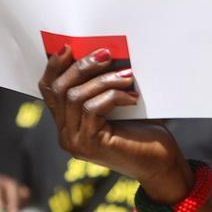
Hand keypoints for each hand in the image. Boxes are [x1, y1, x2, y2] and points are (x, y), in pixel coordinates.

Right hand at [39, 47, 190, 202]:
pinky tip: (132, 98)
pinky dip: (113, 96)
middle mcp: (65, 134)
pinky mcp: (89, 144)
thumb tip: (98, 52)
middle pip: (59, 89)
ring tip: (127, 76)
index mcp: (68, 123)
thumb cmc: (144, 133)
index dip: (55, 67)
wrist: (162, 165)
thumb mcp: (118, 104)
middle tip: (106, 55)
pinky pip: (93, 107)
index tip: (70, 47)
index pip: (49, 90)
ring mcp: (75, 141)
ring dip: (103, 80)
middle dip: (82, 67)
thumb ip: (101, 86)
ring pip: (75, 96)